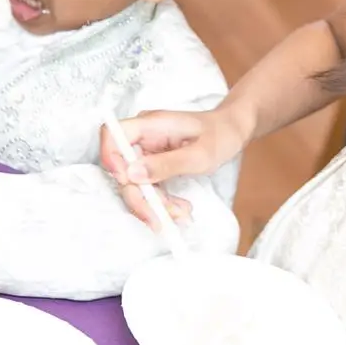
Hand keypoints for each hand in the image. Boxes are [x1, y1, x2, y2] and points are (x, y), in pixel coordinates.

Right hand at [101, 107, 249, 222]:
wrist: (233, 131)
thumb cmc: (220, 135)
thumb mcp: (198, 154)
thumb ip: (165, 164)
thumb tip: (131, 174)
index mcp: (150, 124)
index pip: (112, 135)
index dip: (112, 160)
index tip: (129, 183)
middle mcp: (143, 137)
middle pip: (123, 169)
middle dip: (141, 197)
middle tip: (161, 220)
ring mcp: (147, 151)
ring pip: (136, 183)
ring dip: (156, 204)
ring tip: (182, 215)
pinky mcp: (154, 164)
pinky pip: (150, 186)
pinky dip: (163, 201)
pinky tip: (181, 210)